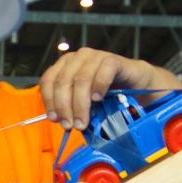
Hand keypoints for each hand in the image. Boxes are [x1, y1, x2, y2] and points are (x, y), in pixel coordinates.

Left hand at [38, 47, 180, 131]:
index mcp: (65, 65)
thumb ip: (71, 106)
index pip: (49, 80)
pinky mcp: (112, 59)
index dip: (49, 100)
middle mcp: (77, 57)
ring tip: (83, 122)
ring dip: (80, 104)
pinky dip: (99, 86)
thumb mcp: (84, 100)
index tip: (55, 119)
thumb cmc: (105, 93)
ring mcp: (95, 56)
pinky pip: (103, 72)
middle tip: (70, 126)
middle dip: (65, 106)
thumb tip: (61, 121)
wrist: (133, 83)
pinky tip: (98, 99)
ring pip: (81, 79)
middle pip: (64, 81)